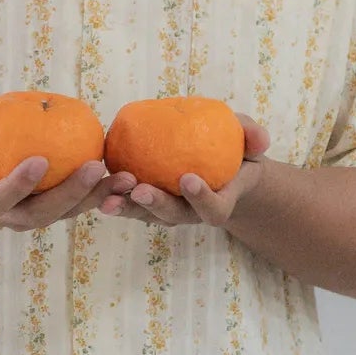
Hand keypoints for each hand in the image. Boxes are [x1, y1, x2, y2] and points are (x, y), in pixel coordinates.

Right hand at [0, 98, 140, 232]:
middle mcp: (8, 216)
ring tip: (124, 178)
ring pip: (65, 213)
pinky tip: (124, 176)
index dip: (18, 184)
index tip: (41, 160)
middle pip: (41, 214)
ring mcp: (31, 214)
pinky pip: (77, 203)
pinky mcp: (51, 207)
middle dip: (70, 194)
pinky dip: (100, 193)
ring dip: (96, 197)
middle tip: (95, 167)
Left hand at [97, 114, 270, 229]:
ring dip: (126, 208)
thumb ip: (254, 137)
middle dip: (155, 205)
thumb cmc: (236, 151)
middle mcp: (190, 213)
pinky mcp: (145, 202)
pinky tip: (94, 186)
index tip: (188, 178)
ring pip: (145, 214)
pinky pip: (128, 202)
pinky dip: (113, 196)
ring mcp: (167, 210)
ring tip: (107, 199)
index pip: (212, 210)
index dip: (201, 198)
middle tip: (139, 190)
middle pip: (172, 217)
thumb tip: (260, 140)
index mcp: (219, 203)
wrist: (221, 166)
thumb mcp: (249, 141)